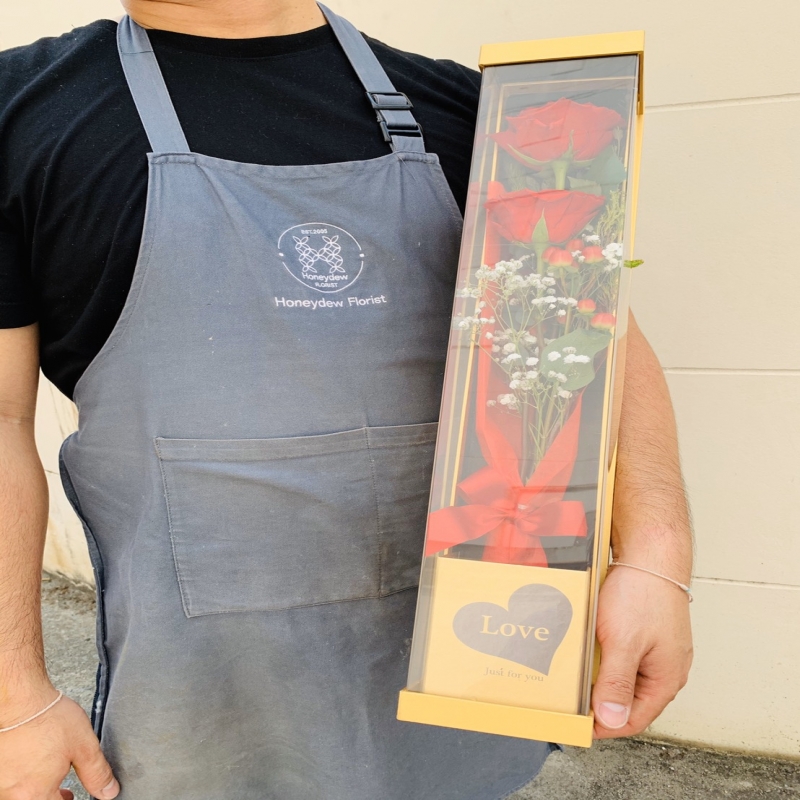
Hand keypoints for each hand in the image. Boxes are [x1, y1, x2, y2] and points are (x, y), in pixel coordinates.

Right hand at [0, 688, 118, 799]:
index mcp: (35, 793)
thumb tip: (108, 792)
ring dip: (37, 787)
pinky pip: (10, 781)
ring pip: (21, 793)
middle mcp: (14, 793)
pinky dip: (23, 775)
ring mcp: (1, 781)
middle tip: (65, 793)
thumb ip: (96, 772)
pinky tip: (33, 761)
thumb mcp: (84, 746)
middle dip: (51, 798)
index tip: (71, 797)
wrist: (20, 700)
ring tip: (51, 774)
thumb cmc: (48, 719)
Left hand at [591, 563, 692, 738]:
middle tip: (571, 696)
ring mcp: (656, 649)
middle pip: (628, 699)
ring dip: (599, 674)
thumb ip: (617, 683)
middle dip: (600, 699)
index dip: (605, 725)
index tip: (577, 722)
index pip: (634, 720)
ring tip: (576, 670)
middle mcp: (665, 668)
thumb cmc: (642, 592)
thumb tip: (612, 720)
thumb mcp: (624, 642)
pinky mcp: (644, 631)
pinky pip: (622, 653)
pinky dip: (603, 654)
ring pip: (623, 674)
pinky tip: (587, 645)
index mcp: (666, 679)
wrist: (650, 552)